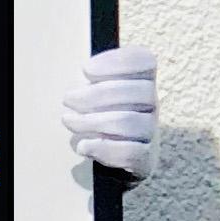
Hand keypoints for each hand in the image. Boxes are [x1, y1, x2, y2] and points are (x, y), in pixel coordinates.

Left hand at [62, 45, 157, 179]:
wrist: (107, 157)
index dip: (117, 62)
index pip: (144, 61)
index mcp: (141, 81)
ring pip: (131, 123)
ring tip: (69, 121)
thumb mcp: (91, 93)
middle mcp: (151, 105)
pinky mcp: (145, 159)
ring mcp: (151, 132)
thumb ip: (89, 81)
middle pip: (139, 92)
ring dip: (93, 122)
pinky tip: (83, 146)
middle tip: (68, 99)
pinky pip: (131, 153)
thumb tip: (83, 77)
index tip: (86, 69)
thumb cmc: (96, 116)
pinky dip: (103, 148)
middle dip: (96, 95)